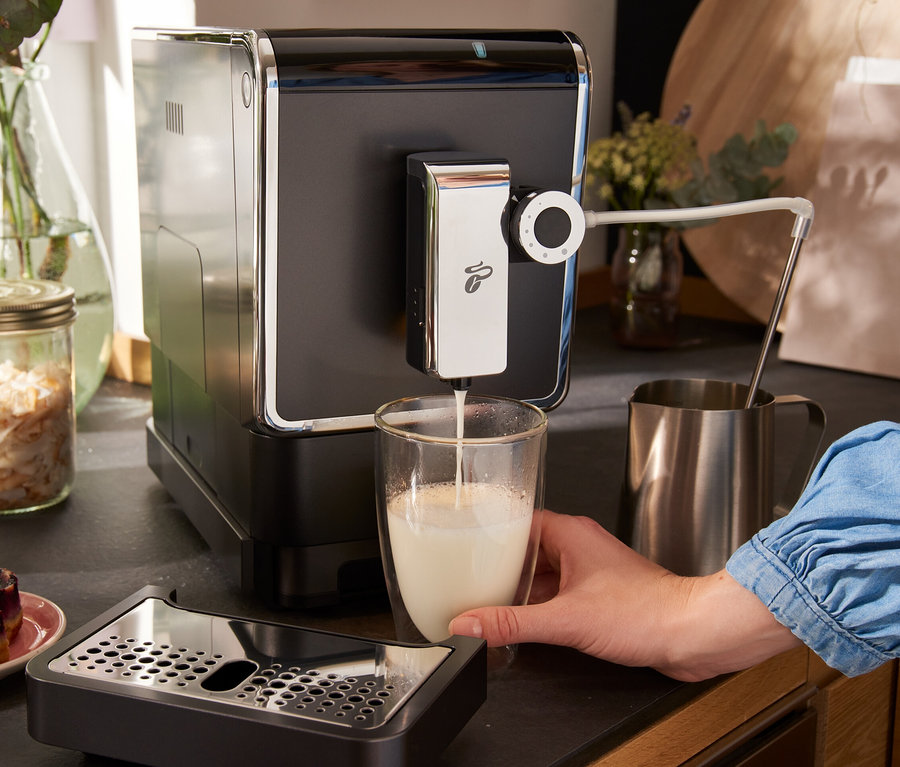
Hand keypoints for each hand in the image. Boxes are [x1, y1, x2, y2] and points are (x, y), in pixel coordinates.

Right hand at [449, 510, 799, 680]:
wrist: (692, 634)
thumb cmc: (647, 613)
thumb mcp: (565, 619)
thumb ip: (512, 624)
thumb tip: (471, 624)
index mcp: (570, 534)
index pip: (517, 521)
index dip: (489, 533)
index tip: (465, 545)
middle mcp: (581, 546)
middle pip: (526, 549)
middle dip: (501, 568)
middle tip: (472, 581)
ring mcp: (592, 570)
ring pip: (543, 573)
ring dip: (522, 590)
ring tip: (494, 604)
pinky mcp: (602, 594)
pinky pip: (560, 593)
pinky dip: (541, 606)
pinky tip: (529, 624)